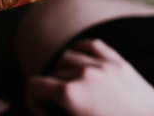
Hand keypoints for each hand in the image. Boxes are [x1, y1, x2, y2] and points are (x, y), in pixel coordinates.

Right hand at [25, 38, 153, 115]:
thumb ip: (57, 114)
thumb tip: (45, 110)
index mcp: (71, 94)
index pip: (34, 85)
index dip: (33, 101)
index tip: (44, 113)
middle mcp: (84, 74)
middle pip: (52, 73)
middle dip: (51, 91)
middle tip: (61, 109)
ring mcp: (103, 65)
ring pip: (68, 56)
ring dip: (65, 71)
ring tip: (73, 89)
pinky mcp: (120, 63)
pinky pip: (92, 44)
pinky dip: (83, 51)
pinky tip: (83, 64)